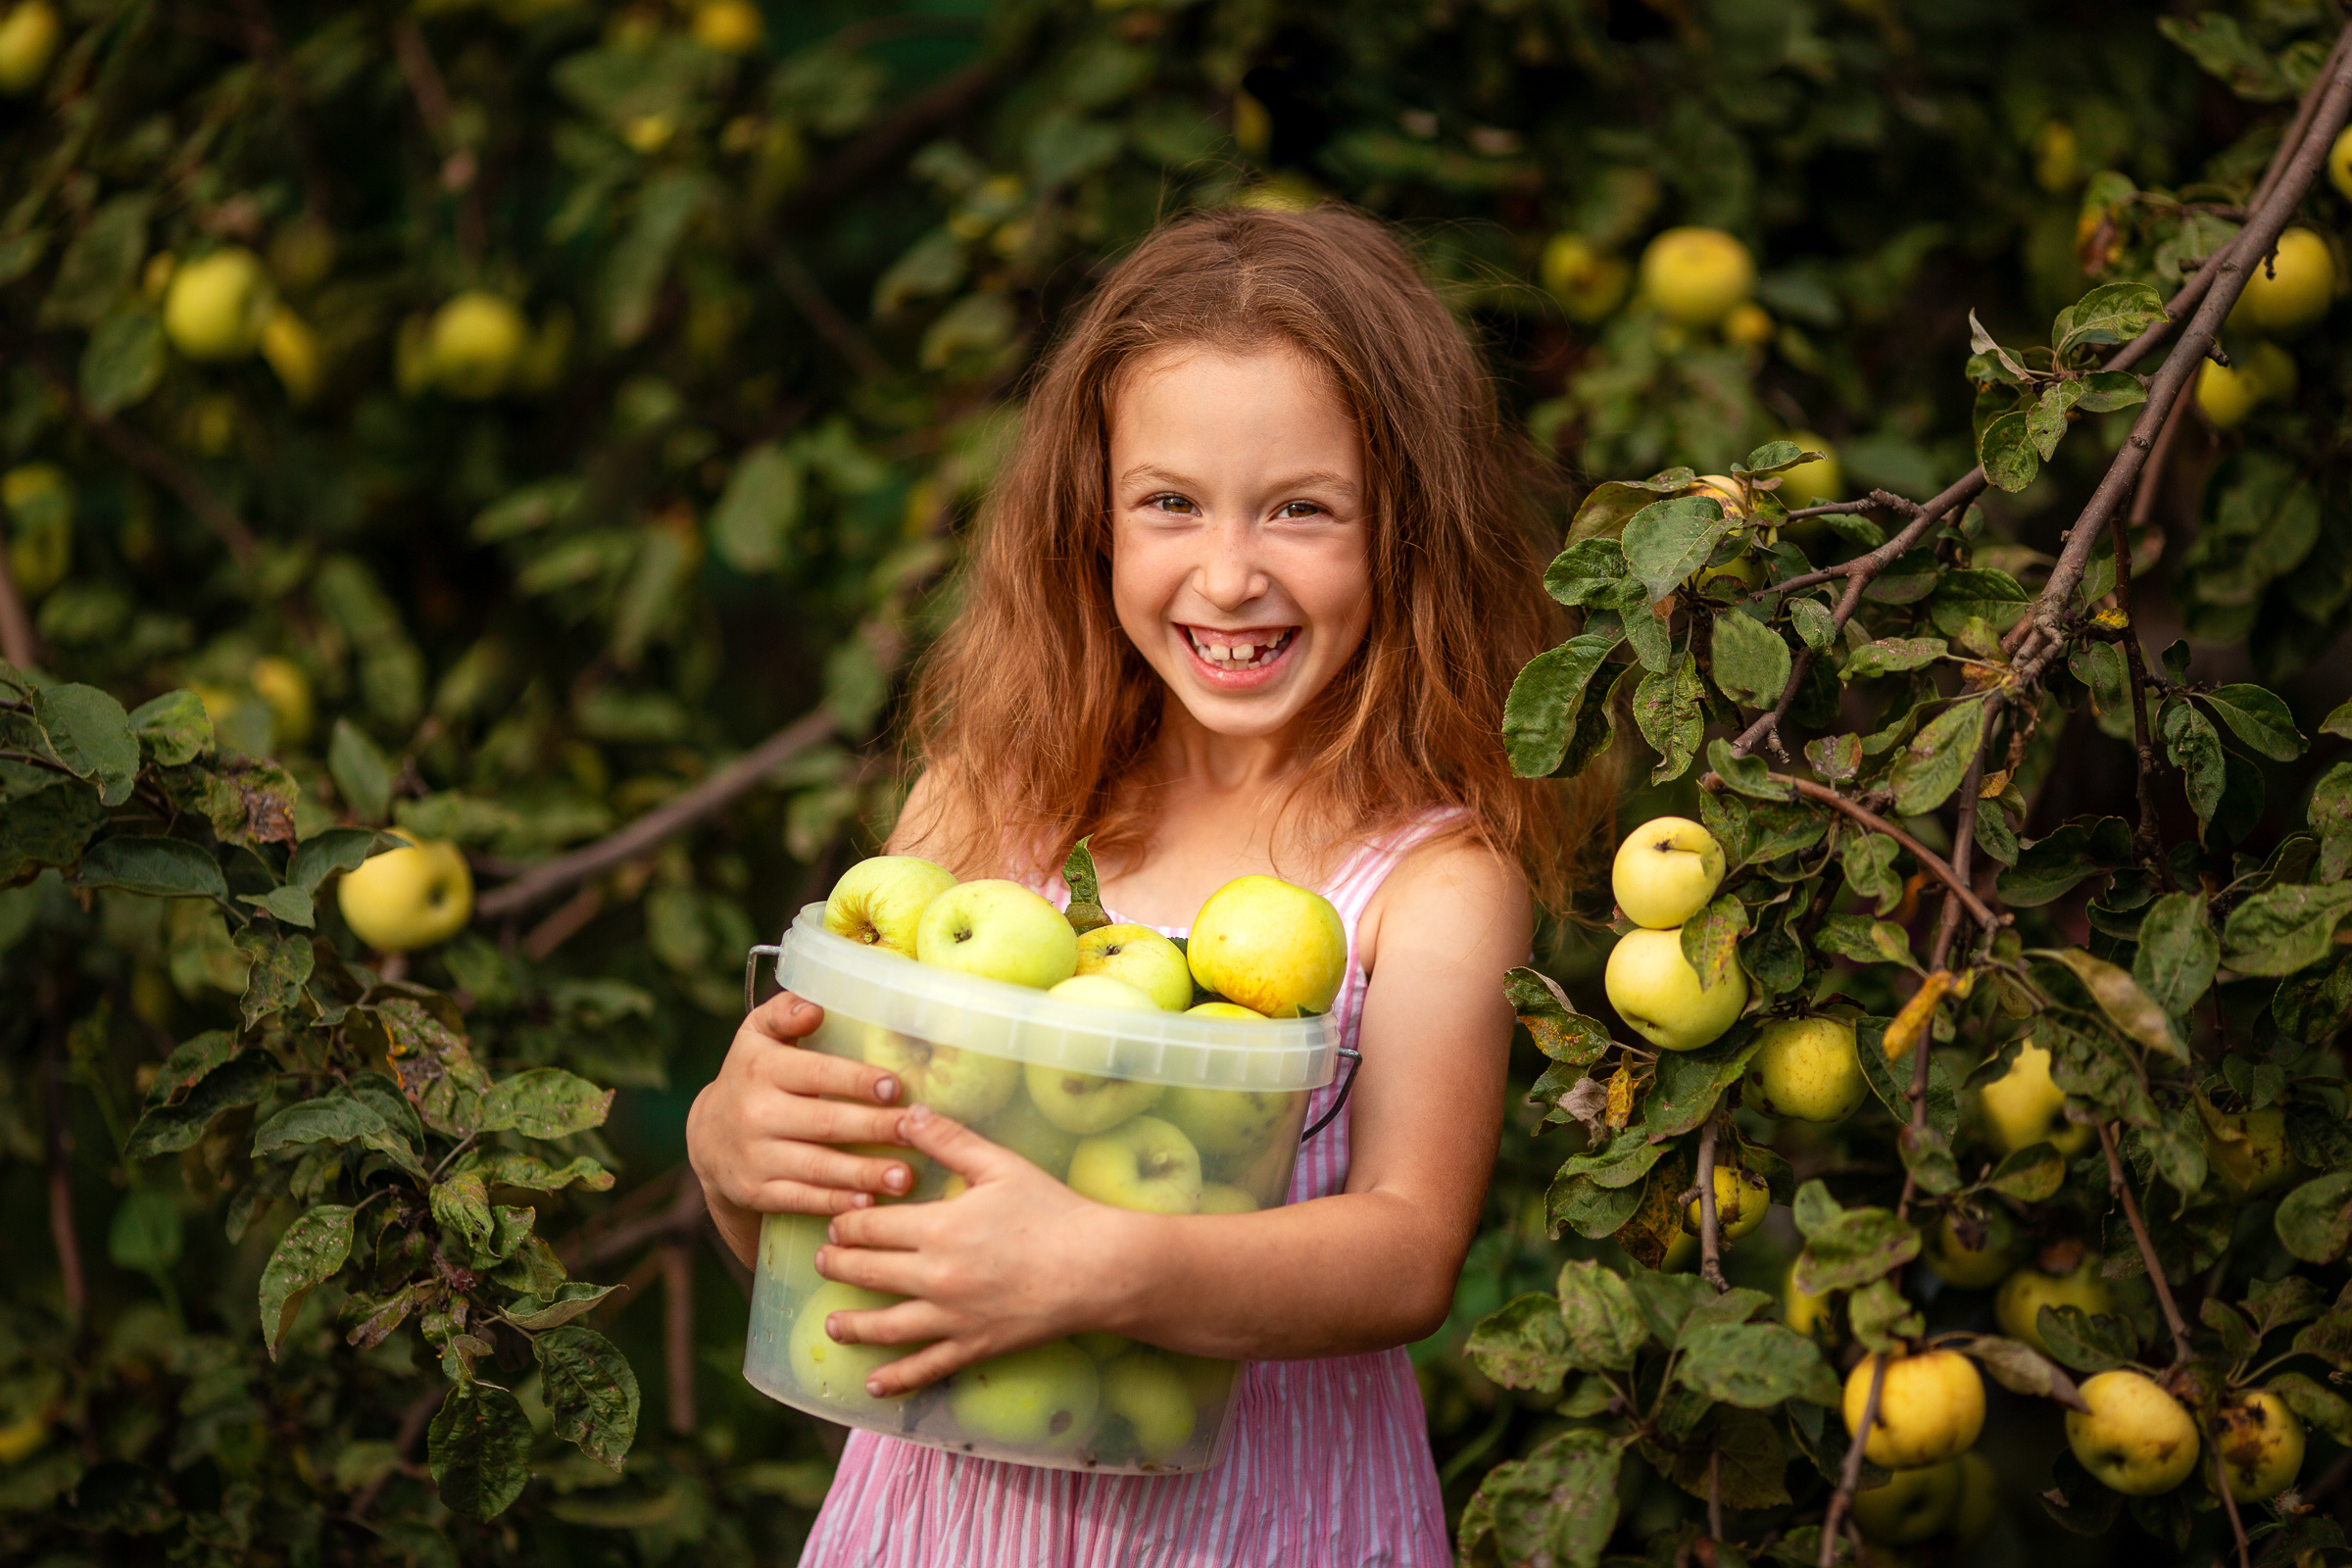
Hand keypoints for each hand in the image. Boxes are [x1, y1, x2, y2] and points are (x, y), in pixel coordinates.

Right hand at [685, 992, 918, 1263]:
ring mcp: (755, 1156)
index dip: (857, 1081)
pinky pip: (801, 1199)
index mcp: (761, 1068)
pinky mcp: (756, 1191)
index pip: (816, 1073)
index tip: (896, 1087)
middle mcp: (755, 1113)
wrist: (706, 1138)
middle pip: (825, 1122)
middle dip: (874, 1127)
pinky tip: (868, 1204)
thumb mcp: (757, 1036)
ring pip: (817, 1166)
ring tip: (905, 1176)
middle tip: (916, 1130)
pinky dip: (835, 1202)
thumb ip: (784, 1013)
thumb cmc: (752, 1076)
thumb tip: (815, 1008)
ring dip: (864, 1173)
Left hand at [812, 1103, 1139, 1396]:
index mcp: (937, 1228)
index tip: (836, 1220)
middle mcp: (935, 1277)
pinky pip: (926, 1367)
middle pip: (867, 1272)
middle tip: (824, 1260)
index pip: (870, 1226)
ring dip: (851, 1325)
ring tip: (832, 1323)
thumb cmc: (1052, 1211)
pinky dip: (895, 1379)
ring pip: (885, 1327)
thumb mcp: (999, 1165)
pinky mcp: (973, 1346)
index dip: (846, 1223)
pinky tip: (872, 1385)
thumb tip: (907, 1112)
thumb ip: (949, 1139)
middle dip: (839, 1265)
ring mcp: (952, 1317)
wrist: (1097, 1267)